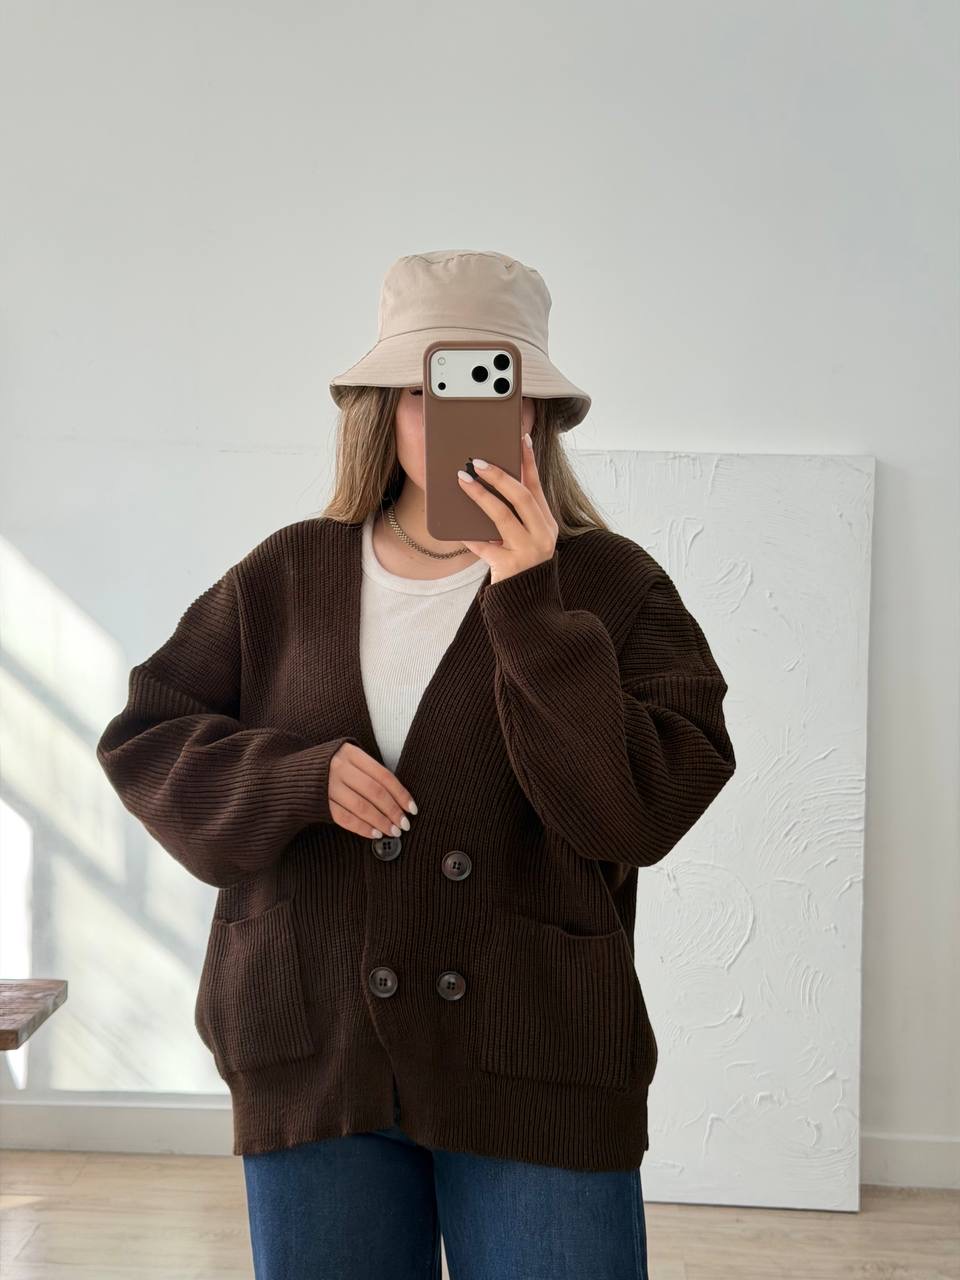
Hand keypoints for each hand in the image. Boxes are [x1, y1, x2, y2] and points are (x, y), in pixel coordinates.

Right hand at [327, 741, 417, 838]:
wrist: (288, 776)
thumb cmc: (325, 767)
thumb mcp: (346, 758)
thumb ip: (368, 770)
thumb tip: (397, 796)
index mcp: (351, 753)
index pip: (383, 775)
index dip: (401, 794)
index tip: (412, 808)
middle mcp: (339, 767)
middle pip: (374, 792)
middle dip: (393, 811)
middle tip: (404, 824)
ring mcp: (327, 786)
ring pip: (361, 806)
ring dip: (380, 821)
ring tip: (392, 831)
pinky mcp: (318, 803)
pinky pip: (344, 818)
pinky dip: (361, 827)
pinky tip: (373, 833)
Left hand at [456, 433, 557, 584]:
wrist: (528, 606)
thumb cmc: (522, 567)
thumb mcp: (525, 540)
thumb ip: (514, 518)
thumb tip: (488, 487)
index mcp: (547, 524)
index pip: (537, 486)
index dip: (529, 462)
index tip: (520, 439)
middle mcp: (542, 535)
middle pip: (521, 496)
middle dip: (498, 475)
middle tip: (477, 461)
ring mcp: (528, 551)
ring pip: (502, 516)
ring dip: (480, 495)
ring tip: (462, 480)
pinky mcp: (510, 566)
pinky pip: (484, 546)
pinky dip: (470, 536)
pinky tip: (457, 528)